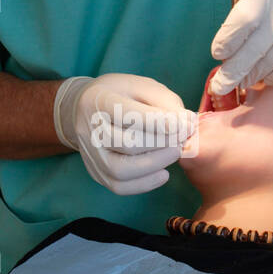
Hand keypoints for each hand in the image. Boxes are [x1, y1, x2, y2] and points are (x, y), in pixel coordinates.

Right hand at [53, 73, 197, 194]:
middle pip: (127, 144)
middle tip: (182, 138)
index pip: (128, 115)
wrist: (85, 109)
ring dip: (155, 165)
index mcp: (98, 100)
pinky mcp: (95, 172)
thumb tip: (187, 124)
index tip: (185, 125)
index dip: (160, 123)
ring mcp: (90, 154)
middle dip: (162, 144)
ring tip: (174, 153)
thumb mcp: (142, 87)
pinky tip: (163, 173)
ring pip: (120, 170)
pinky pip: (119, 186)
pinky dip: (145, 184)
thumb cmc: (120, 95)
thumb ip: (165, 103)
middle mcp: (89, 129)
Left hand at [209, 0, 272, 93]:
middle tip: (220, 85)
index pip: (242, 19)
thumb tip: (230, 46)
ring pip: (271, 61)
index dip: (228, 40)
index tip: (218, 53)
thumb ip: (251, 8)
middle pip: (254, 47)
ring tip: (240, 82)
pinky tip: (269, 78)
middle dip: (233, 71)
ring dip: (252, 76)